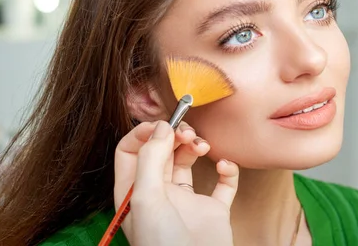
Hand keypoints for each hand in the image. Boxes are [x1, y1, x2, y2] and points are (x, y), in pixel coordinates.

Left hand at [114, 120, 239, 245]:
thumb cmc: (163, 245)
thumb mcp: (146, 199)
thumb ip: (150, 159)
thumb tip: (161, 127)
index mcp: (135, 192)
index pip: (131, 151)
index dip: (144, 133)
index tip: (163, 124)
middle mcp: (159, 193)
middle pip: (162, 151)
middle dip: (174, 135)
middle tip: (187, 133)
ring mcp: (187, 201)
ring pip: (190, 160)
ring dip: (197, 146)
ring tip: (203, 146)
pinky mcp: (213, 210)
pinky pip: (223, 183)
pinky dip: (227, 169)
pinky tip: (224, 166)